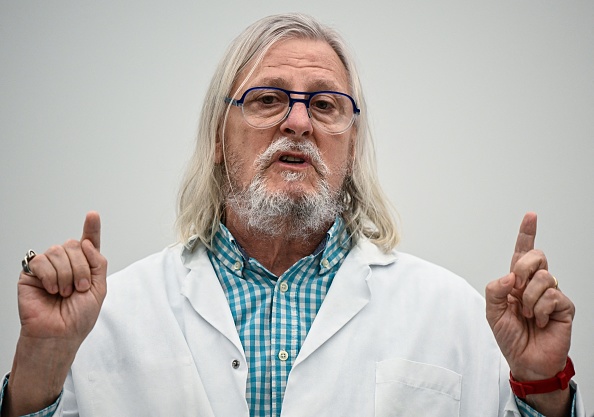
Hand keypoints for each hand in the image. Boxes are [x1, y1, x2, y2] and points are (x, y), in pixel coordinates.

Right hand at [17, 211, 107, 344]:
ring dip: (66, 274)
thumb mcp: (99, 289)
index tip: (92, 215)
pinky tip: (51, 289)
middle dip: (81, 267)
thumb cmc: (77, 318)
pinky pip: (42, 260)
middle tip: (78, 288)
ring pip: (59, 251)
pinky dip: (50, 276)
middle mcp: (66, 264)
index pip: (88, 243)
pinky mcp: (31, 273)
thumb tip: (87, 242)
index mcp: (84, 267)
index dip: (91, 228)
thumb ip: (98, 263)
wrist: (58, 335)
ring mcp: (49, 267)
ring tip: (64, 292)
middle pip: (75, 245)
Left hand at [485, 212, 574, 381]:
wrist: (526, 361)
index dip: (527, 234)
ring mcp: (551, 294)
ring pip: (544, 277)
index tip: (531, 216)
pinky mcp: (564, 307)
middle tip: (516, 290)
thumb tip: (509, 276)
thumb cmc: (510, 337)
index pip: (522, 253)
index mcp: (517, 282)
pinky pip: (553, 295)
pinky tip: (540, 321)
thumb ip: (494, 290)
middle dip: (523, 269)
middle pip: (536, 257)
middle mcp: (535, 284)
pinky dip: (540, 310)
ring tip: (527, 315)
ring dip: (529, 298)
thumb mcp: (492, 312)